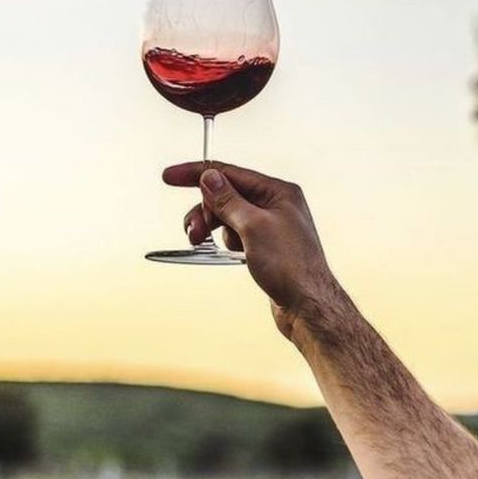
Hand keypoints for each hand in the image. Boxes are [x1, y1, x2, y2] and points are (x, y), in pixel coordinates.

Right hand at [163, 161, 339, 340]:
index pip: (230, 173)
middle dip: (205, 211)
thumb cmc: (291, 267)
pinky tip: (230, 254)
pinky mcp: (265, 246)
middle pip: (227, 196)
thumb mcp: (252, 227)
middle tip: (193, 231)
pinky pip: (236, 234)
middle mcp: (276, 205)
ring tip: (202, 243)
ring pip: (229, 217)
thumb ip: (227, 200)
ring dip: (213, 228)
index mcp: (278, 192)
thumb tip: (209, 177)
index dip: (197, 174)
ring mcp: (271, 226)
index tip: (171, 176)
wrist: (306, 305)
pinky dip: (226, 241)